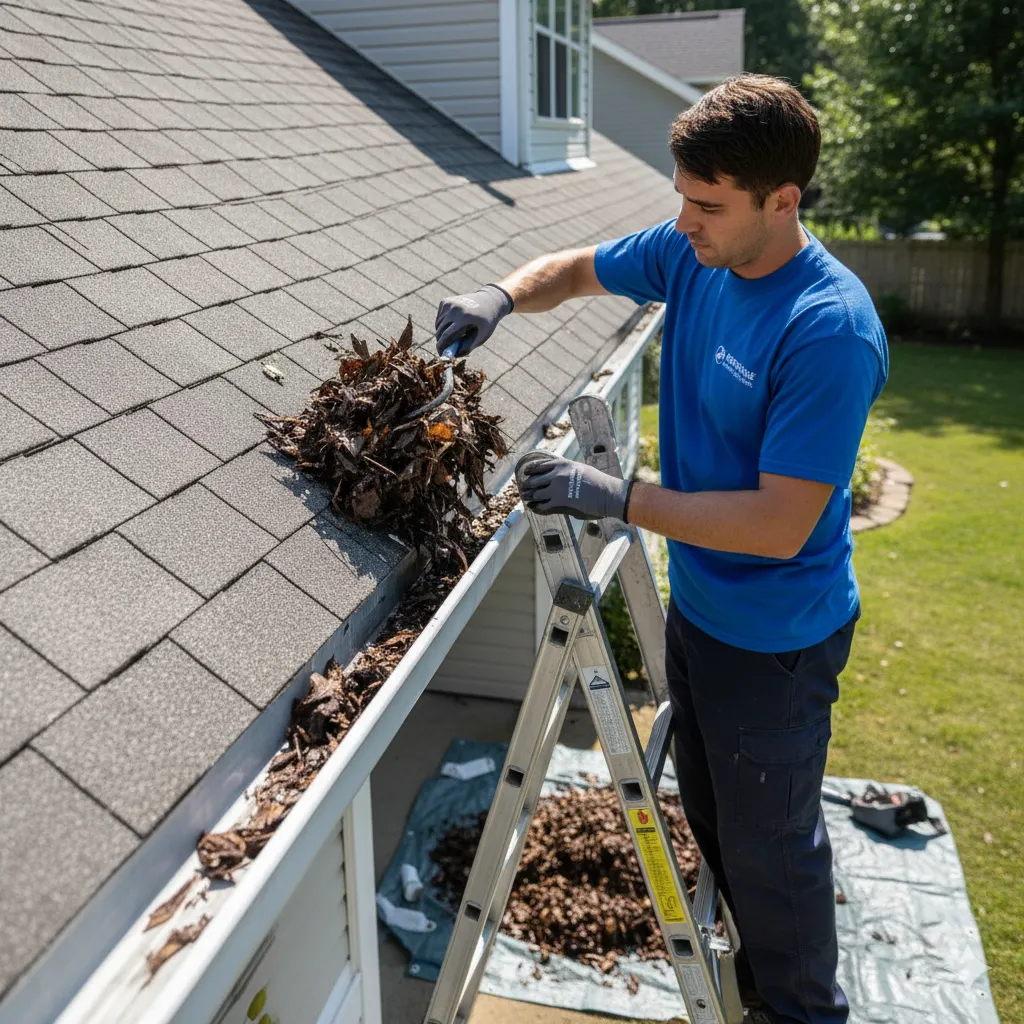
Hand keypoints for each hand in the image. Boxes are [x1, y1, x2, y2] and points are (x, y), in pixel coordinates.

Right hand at [435, 284, 513, 356]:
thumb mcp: (482, 335)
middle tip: (442, 349)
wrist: (489, 300)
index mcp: (464, 317)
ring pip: (438, 324)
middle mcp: (454, 308)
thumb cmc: (487, 321)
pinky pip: (439, 318)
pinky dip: (442, 324)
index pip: (446, 334)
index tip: (440, 353)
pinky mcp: (445, 301)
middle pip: (440, 330)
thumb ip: (469, 346)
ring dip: (442, 333)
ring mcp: (448, 303)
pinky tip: (453, 324)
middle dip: (439, 341)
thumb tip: (454, 355)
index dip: (441, 346)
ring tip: (453, 335)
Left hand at [517, 452, 632, 521]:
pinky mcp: (560, 500)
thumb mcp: (580, 469)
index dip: (530, 470)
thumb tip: (559, 472)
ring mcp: (557, 487)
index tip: (525, 473)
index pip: (540, 465)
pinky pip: (543, 504)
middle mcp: (557, 473)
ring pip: (536, 492)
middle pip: (535, 479)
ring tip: (526, 498)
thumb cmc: (597, 481)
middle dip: (528, 485)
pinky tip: (535, 508)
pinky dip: (538, 507)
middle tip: (524, 489)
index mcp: (562, 463)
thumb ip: (567, 470)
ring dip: (530, 496)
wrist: (606, 492)